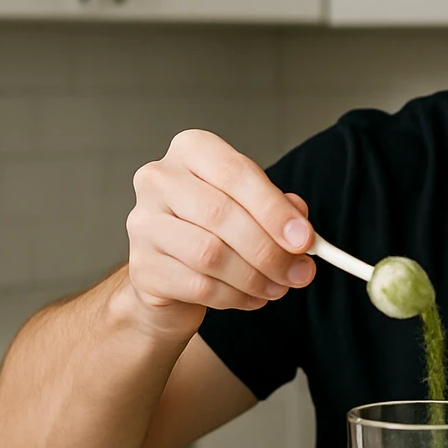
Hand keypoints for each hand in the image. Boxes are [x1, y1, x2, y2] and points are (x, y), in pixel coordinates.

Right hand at [123, 129, 314, 333]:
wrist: (170, 272)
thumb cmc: (216, 228)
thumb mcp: (252, 207)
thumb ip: (279, 210)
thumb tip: (301, 232)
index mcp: (191, 150)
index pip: (235, 172)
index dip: (274, 209)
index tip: (305, 239)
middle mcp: (158, 180)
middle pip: (220, 214)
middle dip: (269, 249)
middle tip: (300, 272)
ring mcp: (143, 224)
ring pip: (209, 254)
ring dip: (255, 277)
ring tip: (279, 287)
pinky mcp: (142, 268)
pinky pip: (198, 286)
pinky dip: (236, 297)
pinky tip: (253, 297)